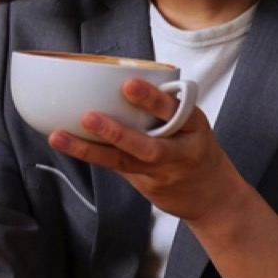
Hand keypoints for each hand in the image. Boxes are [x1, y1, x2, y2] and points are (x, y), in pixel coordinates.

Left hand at [49, 77, 248, 226]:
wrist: (215, 197)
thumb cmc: (194, 148)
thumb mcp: (191, 123)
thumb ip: (162, 107)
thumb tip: (115, 80)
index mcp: (193, 126)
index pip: (174, 110)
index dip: (151, 98)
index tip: (128, 84)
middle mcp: (180, 151)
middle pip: (148, 145)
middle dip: (117, 132)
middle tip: (88, 117)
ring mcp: (163, 173)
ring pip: (124, 162)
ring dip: (89, 149)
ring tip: (61, 137)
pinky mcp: (147, 187)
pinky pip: (117, 169)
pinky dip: (92, 156)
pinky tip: (68, 145)